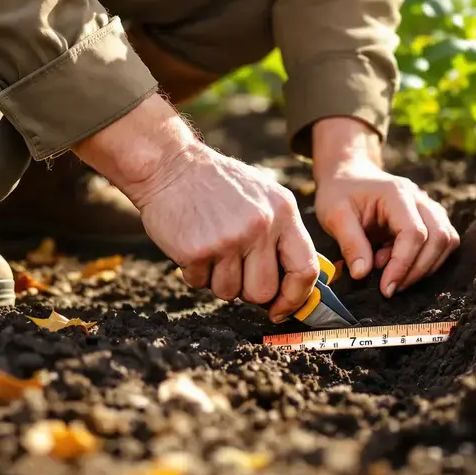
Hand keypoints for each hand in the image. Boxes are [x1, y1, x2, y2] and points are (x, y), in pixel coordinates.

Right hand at [75, 94, 320, 321]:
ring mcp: (229, 238)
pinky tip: (191, 244)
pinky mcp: (198, 250)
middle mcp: (261, 225)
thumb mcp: (263, 197)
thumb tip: (296, 283)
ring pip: (229, 293)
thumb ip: (282, 235)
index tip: (281, 309)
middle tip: (232, 269)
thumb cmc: (217, 185)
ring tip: (210, 248)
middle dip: (247, 291)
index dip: (295, 297)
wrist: (169, 165)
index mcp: (284, 211)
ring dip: (217, 280)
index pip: (305, 268)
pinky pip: (200, 284)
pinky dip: (194, 272)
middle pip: (263, 291)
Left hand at [311, 117, 458, 296]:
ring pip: (447, 240)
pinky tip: (399, 262)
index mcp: (396, 193)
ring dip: (426, 266)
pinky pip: (443, 242)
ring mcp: (429, 206)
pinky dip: (427, 260)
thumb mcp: (334, 215)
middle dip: (417, 270)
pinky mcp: (430, 217)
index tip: (386, 288)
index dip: (403, 265)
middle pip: (439, 237)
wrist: (349, 174)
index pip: (414, 233)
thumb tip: (362, 275)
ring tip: (392, 272)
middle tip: (390, 288)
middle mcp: (419, 198)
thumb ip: (350, 243)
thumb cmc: (340, 192)